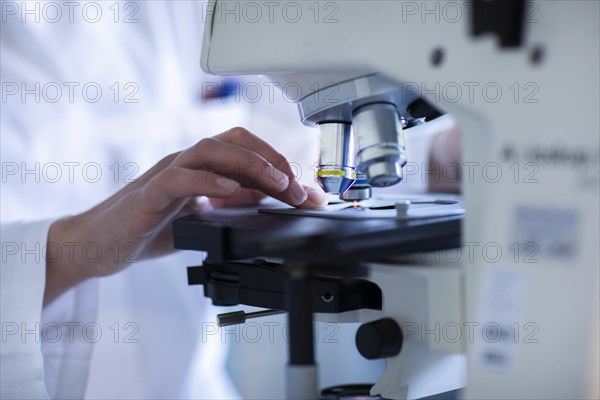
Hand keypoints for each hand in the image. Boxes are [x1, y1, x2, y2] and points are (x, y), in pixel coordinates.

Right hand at [44, 127, 326, 304]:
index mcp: (201, 168)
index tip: (308, 193)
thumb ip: (232, 204)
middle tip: (300, 190)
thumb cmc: (146, 228)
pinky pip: (180, 178)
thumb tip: (269, 198)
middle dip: (274, 161)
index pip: (246, 151)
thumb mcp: (201, 217)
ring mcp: (166, 175)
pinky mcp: (148, 195)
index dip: (280, 165)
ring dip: (251, 165)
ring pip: (211, 150)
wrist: (96, 246)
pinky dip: (209, 181)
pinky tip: (231, 192)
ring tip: (279, 185)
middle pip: (235, 141)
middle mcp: (186, 164)